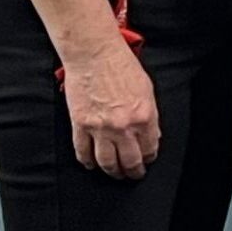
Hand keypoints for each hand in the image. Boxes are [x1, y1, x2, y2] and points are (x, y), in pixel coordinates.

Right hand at [63, 39, 160, 179]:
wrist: (95, 55)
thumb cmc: (121, 66)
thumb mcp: (147, 91)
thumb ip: (150, 116)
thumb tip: (151, 136)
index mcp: (144, 116)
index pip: (149, 148)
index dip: (149, 158)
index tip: (147, 161)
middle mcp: (123, 126)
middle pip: (129, 160)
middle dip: (133, 171)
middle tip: (133, 175)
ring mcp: (100, 128)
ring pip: (106, 162)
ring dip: (112, 172)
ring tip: (115, 174)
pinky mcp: (80, 125)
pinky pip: (83, 152)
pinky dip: (87, 162)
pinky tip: (92, 165)